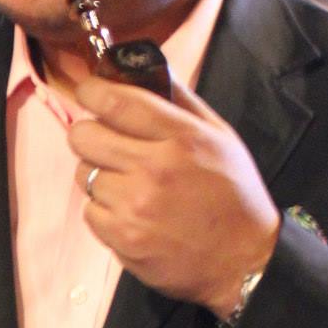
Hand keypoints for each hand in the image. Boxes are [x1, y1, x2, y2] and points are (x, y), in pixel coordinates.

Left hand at [70, 73, 279, 318]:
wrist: (244, 259)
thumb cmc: (233, 193)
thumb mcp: (220, 136)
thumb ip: (181, 101)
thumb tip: (145, 67)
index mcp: (180, 137)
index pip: (116, 102)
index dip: (92, 91)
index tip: (88, 92)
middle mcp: (153, 169)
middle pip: (84, 137)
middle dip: (90, 135)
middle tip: (106, 144)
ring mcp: (135, 207)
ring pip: (84, 175)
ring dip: (100, 177)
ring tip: (129, 186)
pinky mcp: (123, 239)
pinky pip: (90, 212)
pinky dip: (104, 212)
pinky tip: (131, 214)